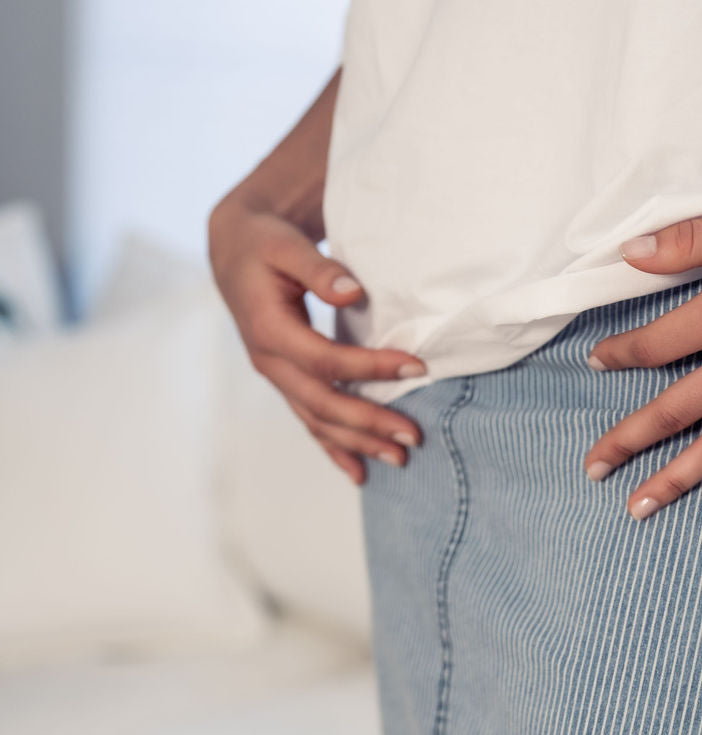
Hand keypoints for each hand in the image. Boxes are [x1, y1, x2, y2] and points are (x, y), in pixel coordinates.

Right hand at [207, 196, 426, 484]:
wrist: (234, 251)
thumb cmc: (264, 243)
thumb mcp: (286, 244)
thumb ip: (318, 268)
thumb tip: (353, 291)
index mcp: (269, 329)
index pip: (324, 360)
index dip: (369, 368)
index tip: (415, 367)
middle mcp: (269, 361)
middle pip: (322, 403)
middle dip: (368, 422)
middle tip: (414, 434)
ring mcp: (276, 377)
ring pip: (317, 421)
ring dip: (358, 443)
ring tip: (399, 458)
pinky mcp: (285, 382)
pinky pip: (310, 422)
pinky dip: (335, 449)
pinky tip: (361, 472)